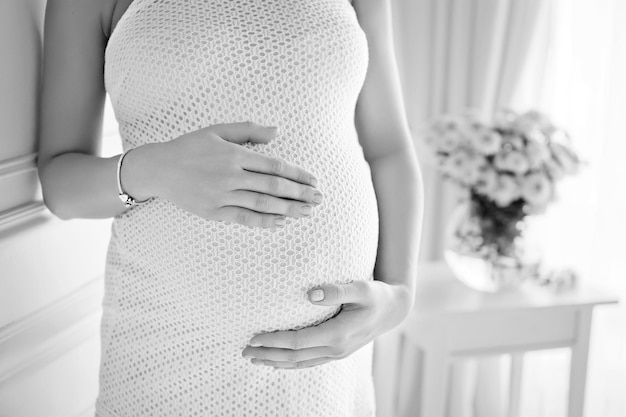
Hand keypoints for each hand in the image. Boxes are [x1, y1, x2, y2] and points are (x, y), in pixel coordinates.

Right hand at [123, 121, 323, 227]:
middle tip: (319, 199)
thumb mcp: (217, 131)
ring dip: (288, 209)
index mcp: (234, 154)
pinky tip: (280, 222)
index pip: (275, 166)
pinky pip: (244, 218)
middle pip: (273, 187)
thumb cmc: (190, 147)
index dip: (297, 174)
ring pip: (262, 204)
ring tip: (306, 213)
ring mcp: (222, 195)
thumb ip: (248, 131)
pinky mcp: (213, 212)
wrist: (159, 169)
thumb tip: (277, 132)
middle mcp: (231, 175)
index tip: (313, 181)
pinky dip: (264, 221)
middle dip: (299, 194)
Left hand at [242, 280, 413, 368]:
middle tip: (245, 351)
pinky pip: (309, 362)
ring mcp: (337, 353)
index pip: (298, 342)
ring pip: (300, 363)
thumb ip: (336, 290)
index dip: (274, 341)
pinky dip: (291, 363)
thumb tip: (310, 293)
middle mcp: (336, 348)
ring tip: (254, 359)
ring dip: (276, 361)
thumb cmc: (377, 295)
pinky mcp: (337, 352)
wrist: (393, 309)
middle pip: (294, 357)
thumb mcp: (361, 287)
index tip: (254, 337)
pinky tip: (279, 361)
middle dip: (268, 354)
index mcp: (338, 334)